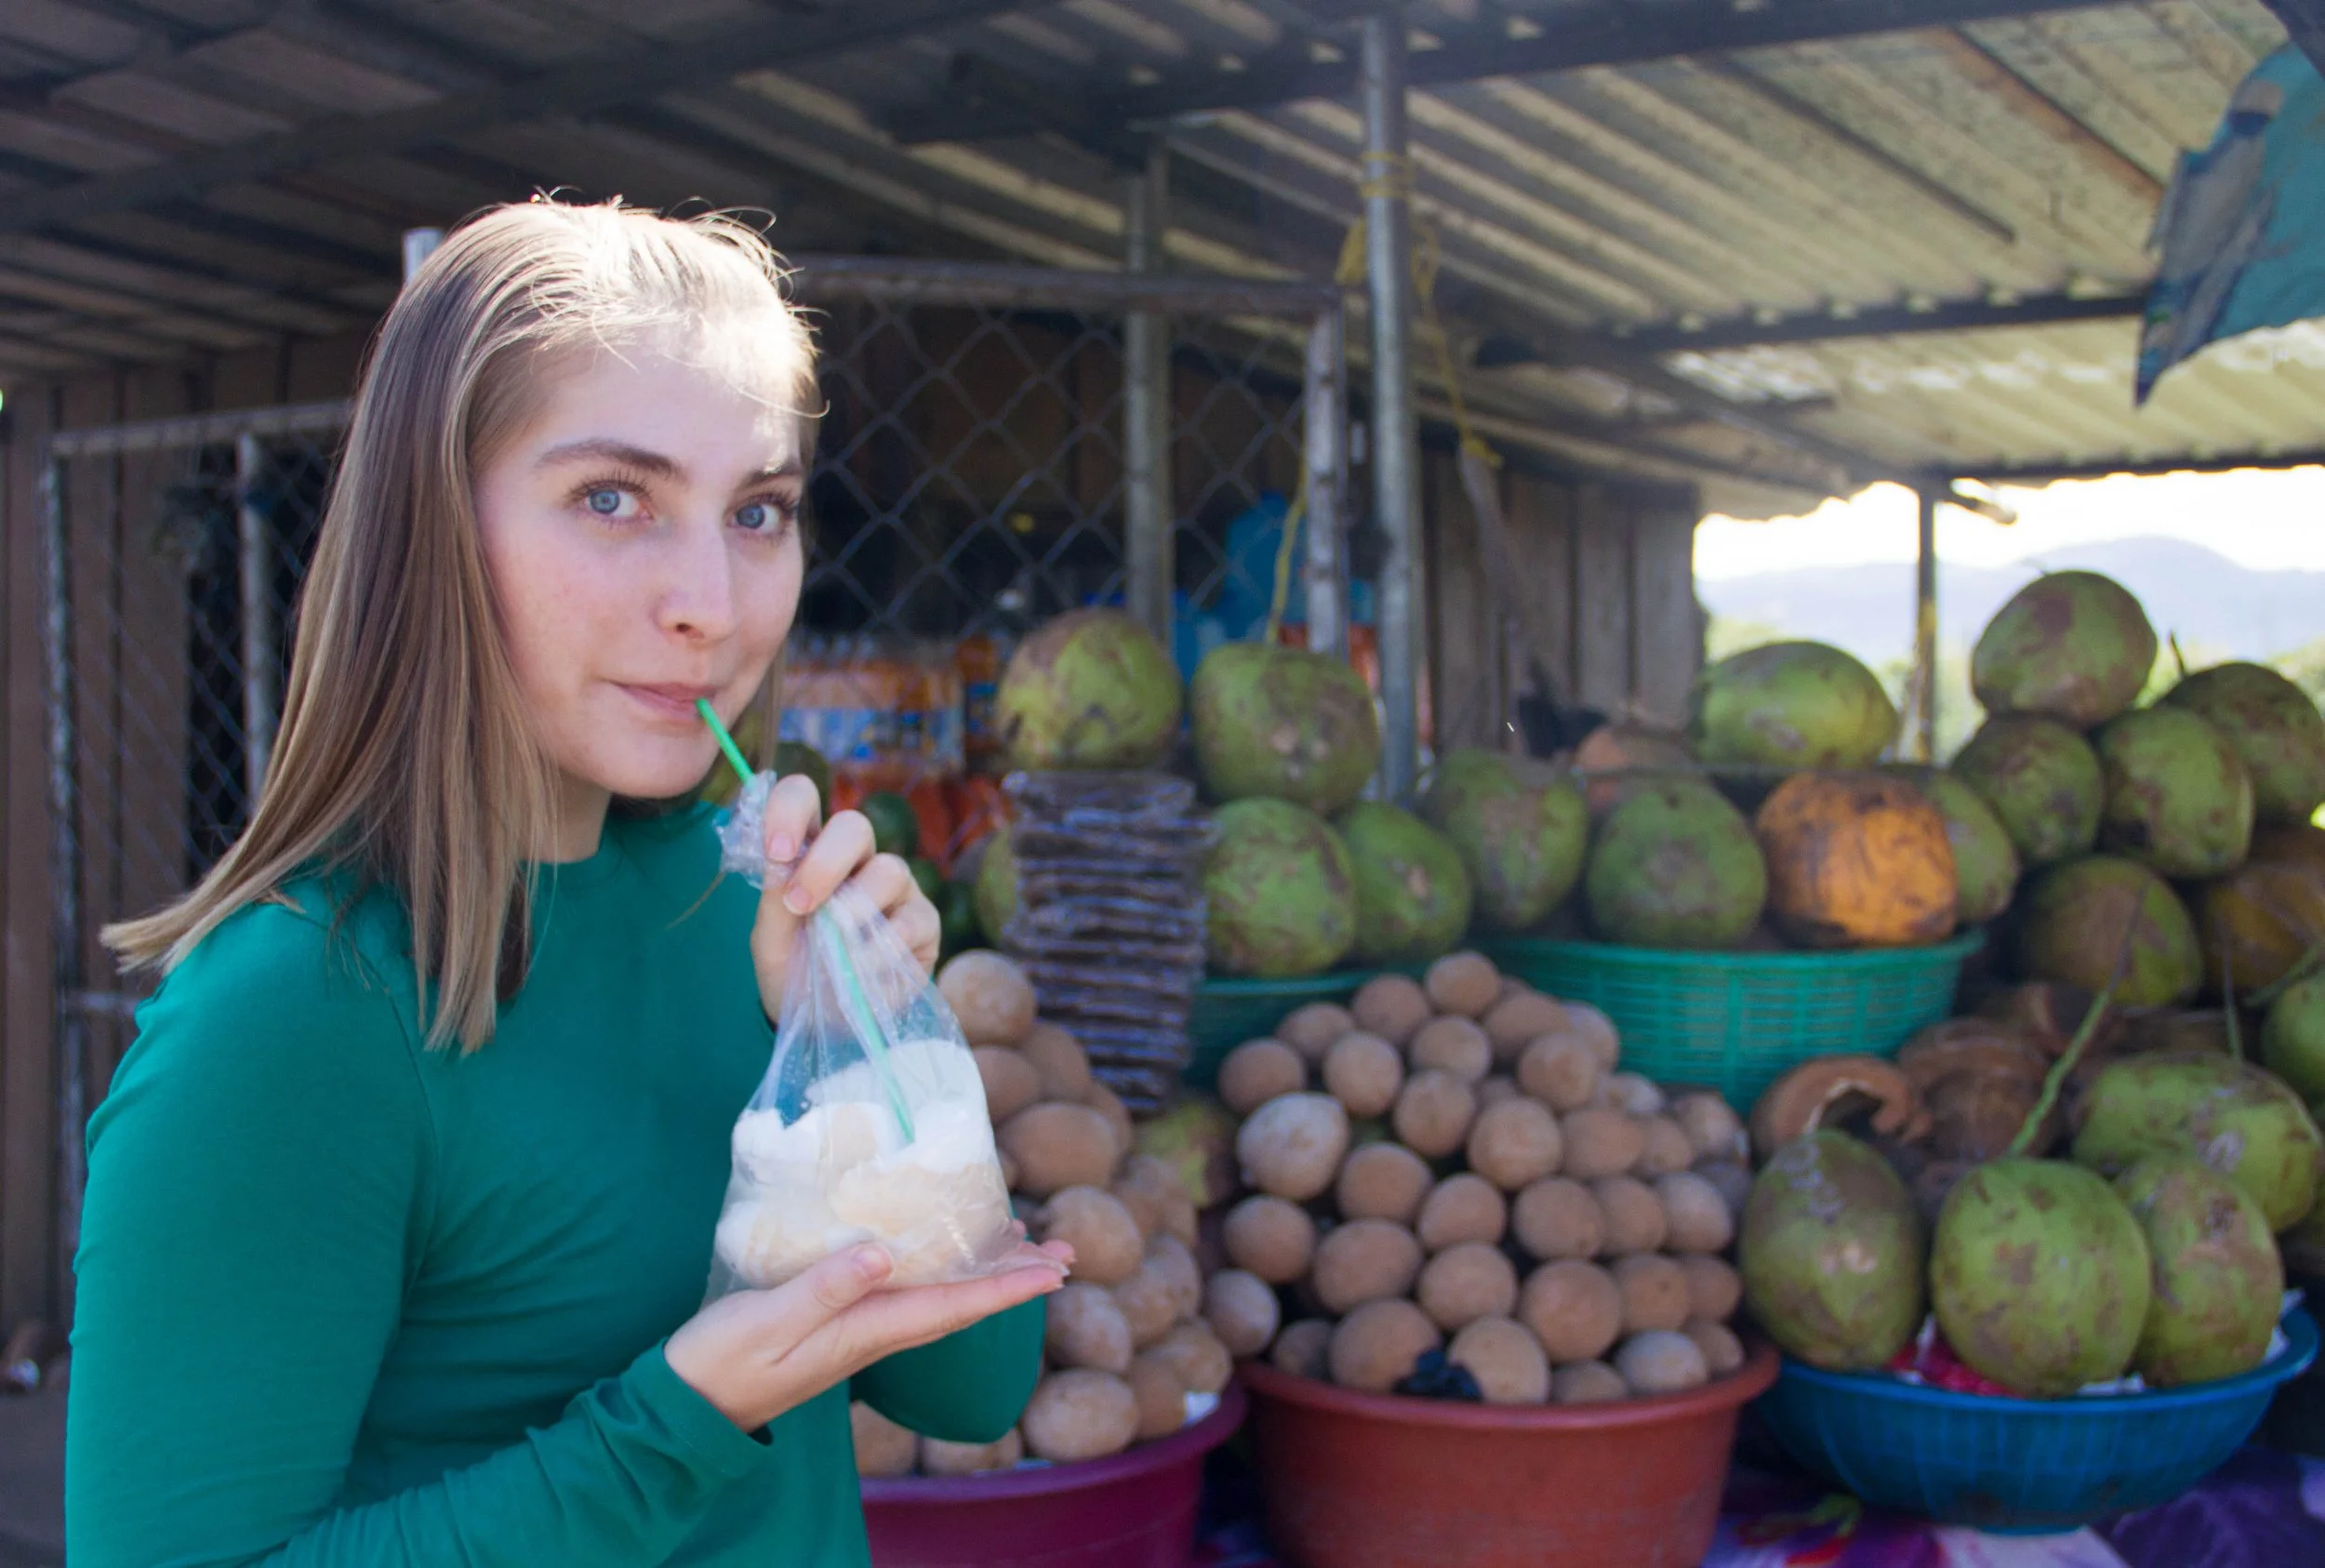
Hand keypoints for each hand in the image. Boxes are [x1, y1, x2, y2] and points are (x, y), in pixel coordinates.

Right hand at [665, 1238, 1072, 1431]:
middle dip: (1014, 1277)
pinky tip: (945, 1253)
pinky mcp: (839, 1324)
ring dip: (986, 1272)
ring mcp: (857, 1331)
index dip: (1007, 1287)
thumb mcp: (766, 1320)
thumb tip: (882, 1256)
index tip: (1056, 1271)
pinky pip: (909, 1293)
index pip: (952, 1307)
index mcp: (864, 1330)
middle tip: (1066, 1252)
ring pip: (940, 1297)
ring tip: (1026, 1243)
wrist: (687, 1405)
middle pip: (961, 1302)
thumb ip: (822, 1289)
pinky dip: (942, 1270)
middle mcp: (872, 1332)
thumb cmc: (721, 1361)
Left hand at [748, 775, 942, 1017]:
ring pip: (889, 869)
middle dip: (825, 862)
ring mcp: (895, 889)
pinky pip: (912, 919)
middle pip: (855, 825)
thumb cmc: (795, 971)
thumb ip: (773, 903)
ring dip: (855, 910)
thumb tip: (781, 864)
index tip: (775, 851)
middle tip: (801, 904)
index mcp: (811, 851)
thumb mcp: (770, 942)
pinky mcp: (923, 923)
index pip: (804, 799)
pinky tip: (862, 971)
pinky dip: (881, 947)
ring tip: (835, 949)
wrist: (825, 1024)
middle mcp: (857, 862)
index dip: (790, 810)